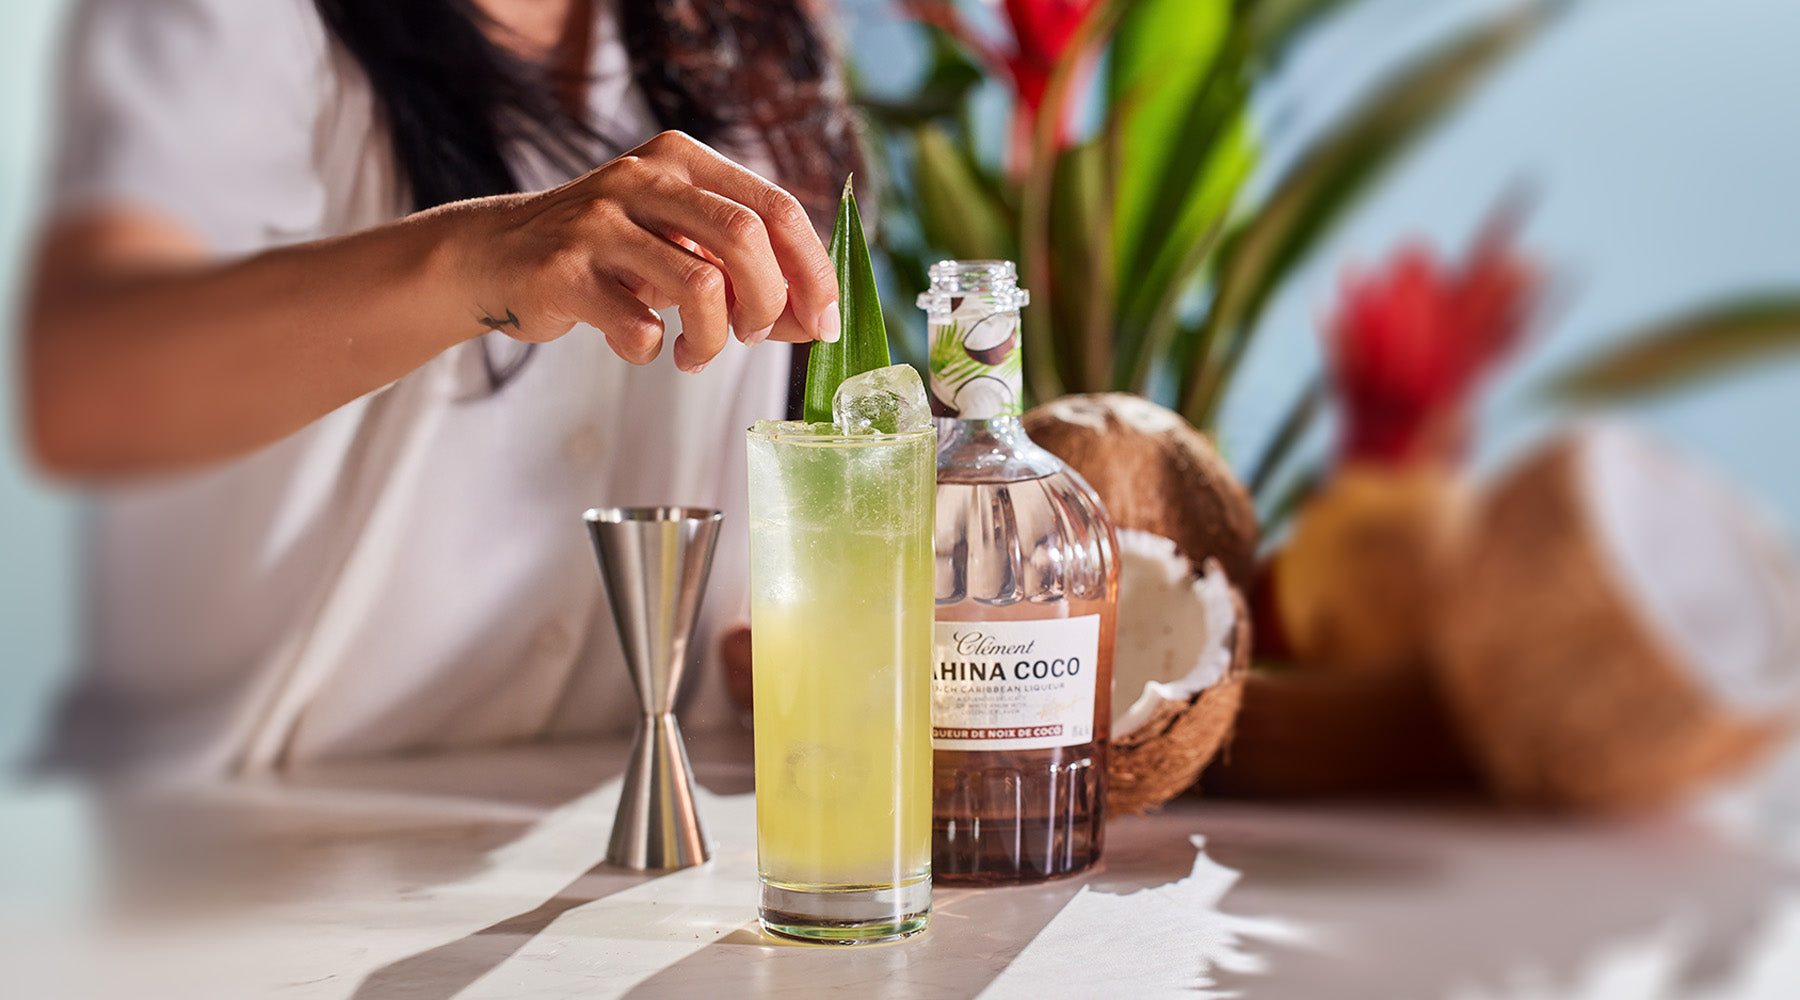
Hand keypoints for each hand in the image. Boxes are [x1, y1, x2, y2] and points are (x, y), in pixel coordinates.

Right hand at [466, 131, 841, 372]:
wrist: (495, 256)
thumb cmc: (605, 255)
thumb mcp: (676, 242)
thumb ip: (743, 271)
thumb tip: (816, 321)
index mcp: (682, 160)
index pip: (776, 207)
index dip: (813, 271)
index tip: (823, 321)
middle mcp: (642, 178)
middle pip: (746, 238)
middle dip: (769, 303)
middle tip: (753, 336)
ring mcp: (599, 222)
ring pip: (701, 286)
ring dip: (714, 340)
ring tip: (696, 353)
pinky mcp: (564, 272)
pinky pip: (641, 327)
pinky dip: (654, 351)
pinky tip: (643, 345)